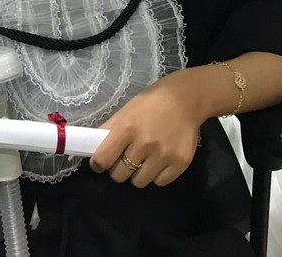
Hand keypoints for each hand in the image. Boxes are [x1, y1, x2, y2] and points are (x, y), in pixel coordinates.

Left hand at [89, 73, 200, 187]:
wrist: (185, 98)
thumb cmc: (151, 102)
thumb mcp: (126, 111)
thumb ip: (110, 130)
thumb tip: (95, 150)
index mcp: (127, 128)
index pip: (103, 159)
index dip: (98, 164)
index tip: (100, 163)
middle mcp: (145, 143)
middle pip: (120, 175)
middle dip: (119, 169)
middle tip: (126, 158)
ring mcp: (164, 155)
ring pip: (139, 182)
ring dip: (138, 173)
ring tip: (144, 159)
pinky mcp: (181, 163)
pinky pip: (160, 182)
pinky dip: (157, 175)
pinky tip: (159, 160)